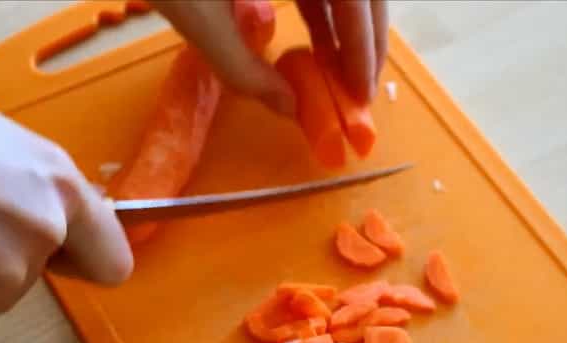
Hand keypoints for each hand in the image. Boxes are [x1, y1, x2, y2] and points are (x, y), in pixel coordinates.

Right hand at [0, 93, 132, 320]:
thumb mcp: (2, 141)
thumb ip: (44, 183)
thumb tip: (64, 207)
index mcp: (60, 190)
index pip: (112, 261)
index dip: (89, 260)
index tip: (73, 257)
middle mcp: (42, 235)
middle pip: (40, 271)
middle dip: (13, 254)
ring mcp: (1, 274)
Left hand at [151, 0, 387, 113]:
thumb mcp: (199, 18)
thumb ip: (243, 69)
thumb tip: (289, 108)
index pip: (355, 0)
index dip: (364, 47)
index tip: (362, 93)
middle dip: (367, 41)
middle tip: (361, 90)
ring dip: (350, 28)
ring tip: (343, 75)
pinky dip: (327, 11)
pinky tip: (322, 46)